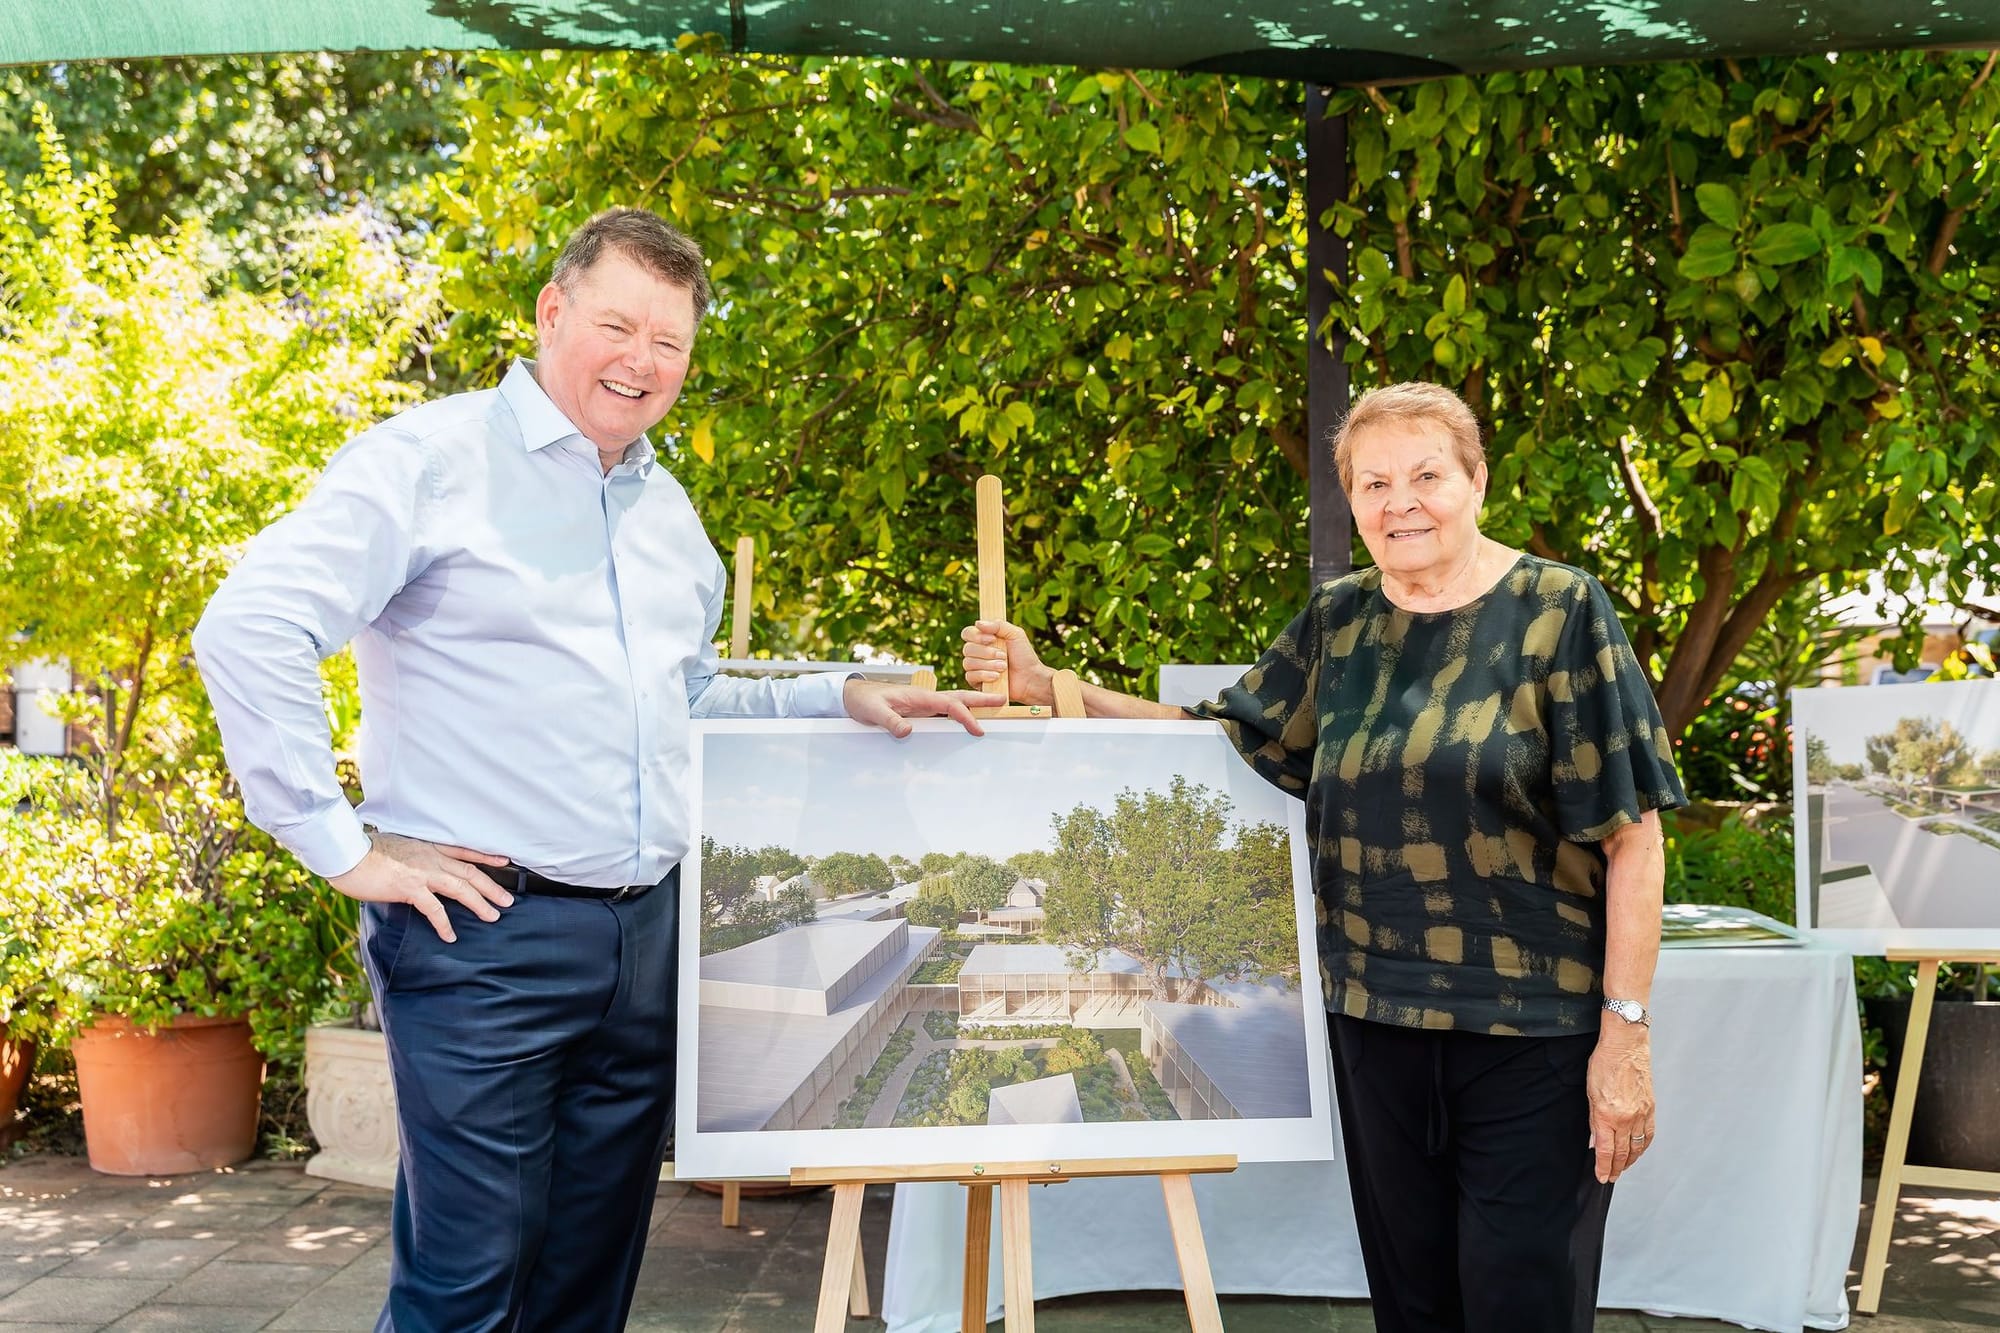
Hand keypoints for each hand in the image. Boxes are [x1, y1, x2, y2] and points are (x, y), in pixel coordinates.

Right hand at [329, 832, 513, 942]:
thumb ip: (412, 857)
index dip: (485, 856)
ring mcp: (422, 872)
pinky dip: (444, 923)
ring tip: (492, 916)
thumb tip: (417, 870)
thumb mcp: (397, 848)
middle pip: (469, 872)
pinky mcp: (410, 888)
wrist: (347, 854)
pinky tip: (451, 935)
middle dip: (491, 886)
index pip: (464, 851)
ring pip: (460, 888)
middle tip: (508, 900)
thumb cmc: (365, 852)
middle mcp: (430, 857)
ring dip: (479, 903)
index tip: (504, 861)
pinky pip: (434, 909)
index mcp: (427, 847)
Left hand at [842, 678, 991, 737]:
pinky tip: (966, 722)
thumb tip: (908, 732)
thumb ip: (890, 721)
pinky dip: (959, 715)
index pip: (949, 704)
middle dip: (981, 701)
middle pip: (959, 697)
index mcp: (919, 695)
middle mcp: (925, 698)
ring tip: (993, 712)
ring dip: (973, 707)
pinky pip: (944, 713)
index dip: (965, 716)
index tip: (978, 730)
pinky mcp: (920, 711)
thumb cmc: (864, 701)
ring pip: (954, 704)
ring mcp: (924, 705)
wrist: (854, 696)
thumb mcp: (874, 712)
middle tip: (1003, 700)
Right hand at [959, 619, 1053, 704]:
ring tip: (1004, 667)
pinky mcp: (977, 682)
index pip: (968, 633)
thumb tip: (978, 623)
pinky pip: (970, 676)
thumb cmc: (1024, 655)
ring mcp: (976, 667)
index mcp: (984, 639)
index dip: (976, 636)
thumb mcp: (1015, 634)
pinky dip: (984, 675)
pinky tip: (996, 677)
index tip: (992, 639)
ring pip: (968, 663)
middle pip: (967, 649)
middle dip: (986, 652)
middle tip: (1003, 656)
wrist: (1030, 678)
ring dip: (988, 664)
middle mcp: (977, 652)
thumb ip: (998, 625)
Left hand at [1587, 1021, 1655, 1182]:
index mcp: (1607, 1115)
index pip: (1605, 1151)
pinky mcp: (1651, 1108)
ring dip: (1630, 1161)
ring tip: (1622, 1168)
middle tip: (1610, 1177)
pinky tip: (1638, 1152)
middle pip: (1622, 1153)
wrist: (1626, 1045)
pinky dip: (1643, 1147)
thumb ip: (1593, 1119)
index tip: (1601, 1177)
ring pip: (1637, 1147)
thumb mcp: (1590, 1092)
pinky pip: (1648, 1135)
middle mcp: (1626, 1119)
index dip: (1603, 1167)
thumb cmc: (1604, 1063)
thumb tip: (1595, 1140)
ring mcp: (1641, 1114)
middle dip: (1615, 1168)